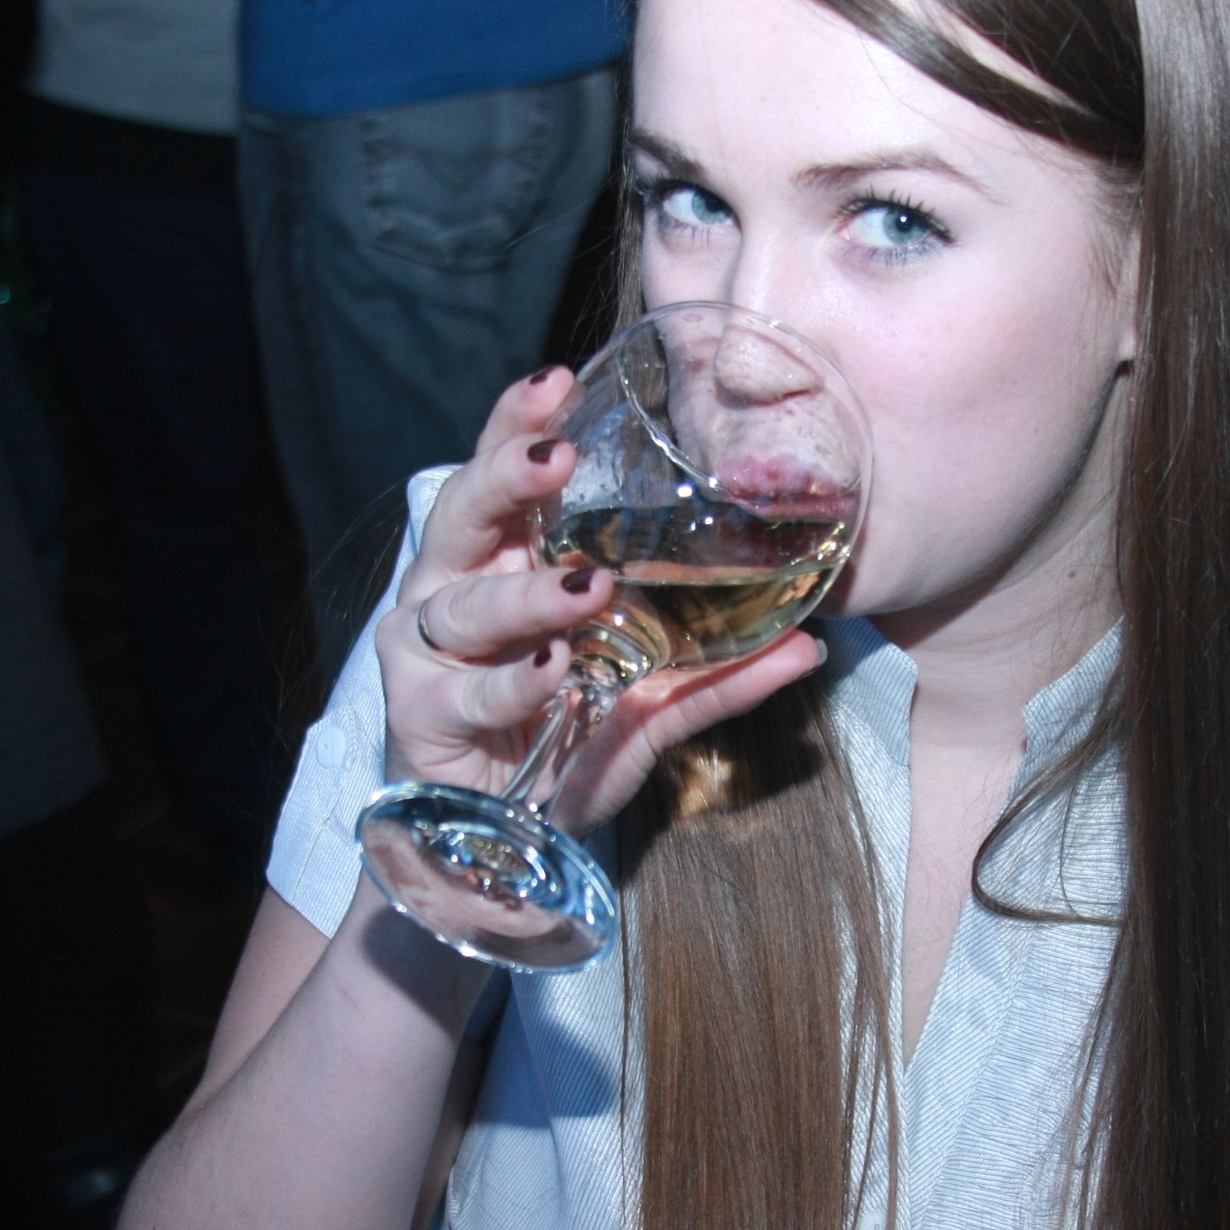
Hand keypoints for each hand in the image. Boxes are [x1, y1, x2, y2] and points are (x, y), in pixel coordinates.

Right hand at [378, 369, 825, 834]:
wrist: (491, 849)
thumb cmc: (558, 748)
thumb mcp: (649, 710)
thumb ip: (719, 676)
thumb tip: (810, 645)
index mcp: (500, 565)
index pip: (503, 479)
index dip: (519, 425)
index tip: (558, 380)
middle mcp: (453, 593)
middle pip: (463, 514)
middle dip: (506, 477)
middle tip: (556, 456)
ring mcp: (426, 654)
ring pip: (465, 604)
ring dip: (527, 595)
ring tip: (586, 589)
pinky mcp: (418, 717)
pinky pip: (467, 693)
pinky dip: (514, 683)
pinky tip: (553, 669)